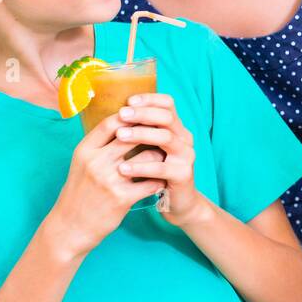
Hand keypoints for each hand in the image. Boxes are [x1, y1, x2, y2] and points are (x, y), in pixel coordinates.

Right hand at [47, 114, 166, 257]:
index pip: (112, 123)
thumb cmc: (79, 193)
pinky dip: (159, 180)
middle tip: (163, 133)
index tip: (144, 117)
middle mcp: (96, 162)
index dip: (131, 117)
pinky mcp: (122, 198)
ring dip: (159, 156)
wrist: (70, 227)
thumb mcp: (82, 164)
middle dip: (150, 132)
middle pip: (132, 135)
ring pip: (147, 156)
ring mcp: (110, 180)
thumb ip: (100, 145)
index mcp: (85, 150)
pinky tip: (162, 179)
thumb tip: (124, 123)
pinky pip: (151, 182)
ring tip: (165, 157)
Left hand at [112, 93, 202, 226]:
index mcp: (176, 128)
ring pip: (166, 138)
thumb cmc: (157, 173)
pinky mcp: (183, 175)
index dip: (150, 99)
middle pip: (167, 117)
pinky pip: (161, 168)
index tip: (129, 100)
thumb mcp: (151, 149)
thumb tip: (115, 114)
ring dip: (141, 135)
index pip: (168, 104)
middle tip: (122, 114)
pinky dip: (140, 167)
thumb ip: (141, 132)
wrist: (177, 202)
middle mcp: (184, 138)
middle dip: (142, 114)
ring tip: (119, 136)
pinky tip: (122, 168)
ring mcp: (185, 156)